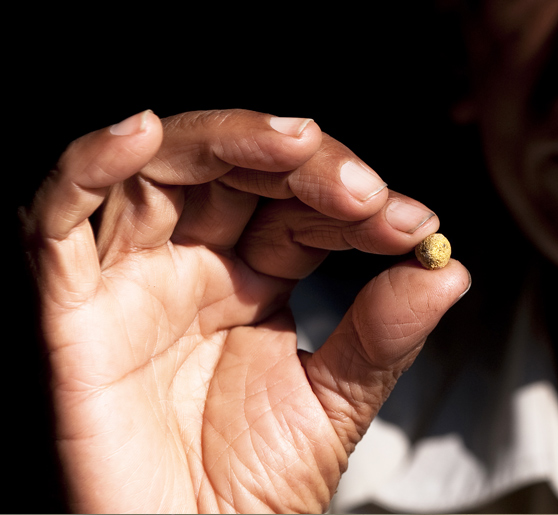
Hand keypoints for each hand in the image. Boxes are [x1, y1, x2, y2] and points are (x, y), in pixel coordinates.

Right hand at [21, 109, 469, 512]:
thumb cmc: (250, 490)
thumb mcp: (333, 402)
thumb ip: (384, 334)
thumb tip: (449, 269)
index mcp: (251, 280)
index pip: (299, 207)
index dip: (353, 203)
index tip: (415, 226)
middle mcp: (188, 267)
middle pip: (233, 170)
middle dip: (303, 165)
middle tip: (364, 190)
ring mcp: (128, 282)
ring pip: (159, 172)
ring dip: (226, 141)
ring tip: (296, 144)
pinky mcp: (69, 316)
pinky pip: (55, 226)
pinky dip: (88, 168)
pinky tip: (141, 131)